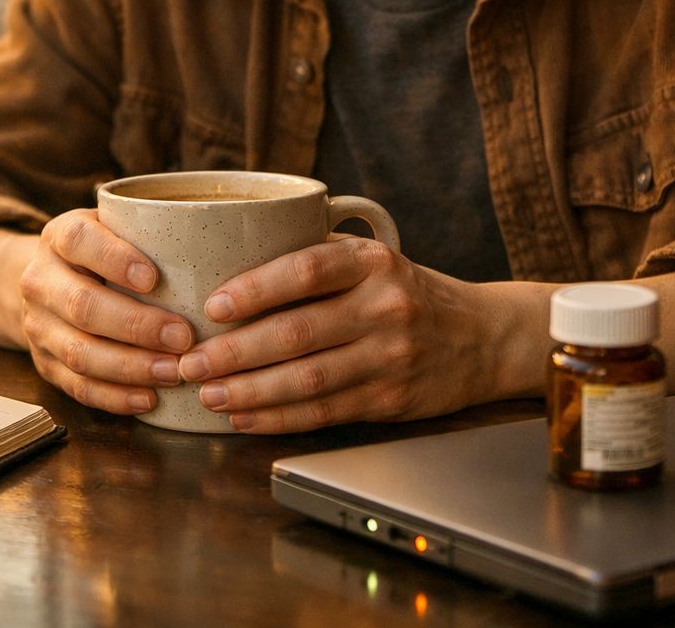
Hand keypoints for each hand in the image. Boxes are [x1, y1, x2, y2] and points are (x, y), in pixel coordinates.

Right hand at [18, 209, 196, 415]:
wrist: (47, 280)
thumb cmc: (101, 251)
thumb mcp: (115, 227)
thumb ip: (152, 234)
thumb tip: (224, 249)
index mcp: (60, 236)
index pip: (80, 241)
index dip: (115, 259)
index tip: (153, 279)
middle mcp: (41, 280)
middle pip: (82, 306)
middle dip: (136, 326)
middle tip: (184, 338)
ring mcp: (38, 326)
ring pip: (79, 353)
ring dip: (130, 368)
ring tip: (174, 372)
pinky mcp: (45, 364)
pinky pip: (77, 387)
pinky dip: (115, 397)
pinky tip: (150, 398)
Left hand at [175, 237, 517, 432]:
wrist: (484, 337)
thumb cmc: (408, 293)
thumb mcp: (373, 259)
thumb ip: (315, 256)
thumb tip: (229, 257)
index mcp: (372, 262)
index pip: (307, 270)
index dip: (255, 289)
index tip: (212, 307)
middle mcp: (384, 307)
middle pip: (297, 332)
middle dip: (235, 353)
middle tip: (191, 362)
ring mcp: (390, 357)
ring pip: (307, 380)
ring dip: (249, 392)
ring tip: (208, 395)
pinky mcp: (391, 399)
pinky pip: (324, 412)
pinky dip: (279, 418)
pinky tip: (245, 417)